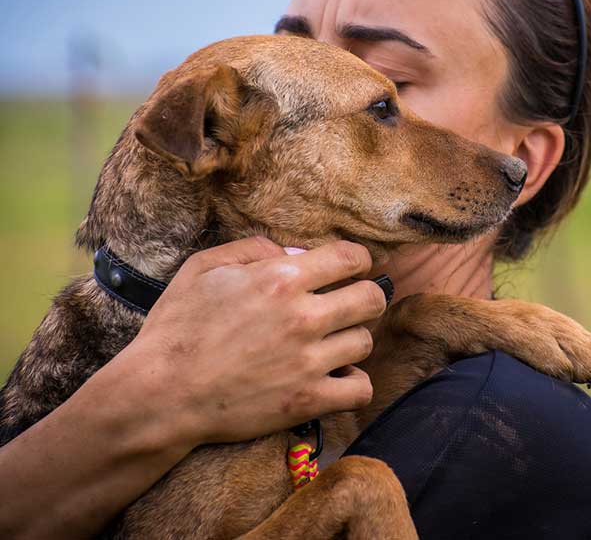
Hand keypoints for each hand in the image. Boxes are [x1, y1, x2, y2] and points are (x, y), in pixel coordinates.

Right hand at [112, 236, 385, 446]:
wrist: (159, 395)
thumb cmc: (176, 329)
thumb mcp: (203, 268)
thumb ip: (254, 248)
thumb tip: (298, 253)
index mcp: (281, 278)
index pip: (352, 258)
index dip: (357, 261)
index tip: (349, 271)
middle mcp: (303, 316)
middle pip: (373, 298)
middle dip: (365, 298)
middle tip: (347, 307)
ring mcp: (308, 360)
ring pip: (366, 342)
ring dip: (352, 341)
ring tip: (331, 345)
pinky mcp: (307, 400)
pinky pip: (360, 389)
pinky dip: (354, 384)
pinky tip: (335, 378)